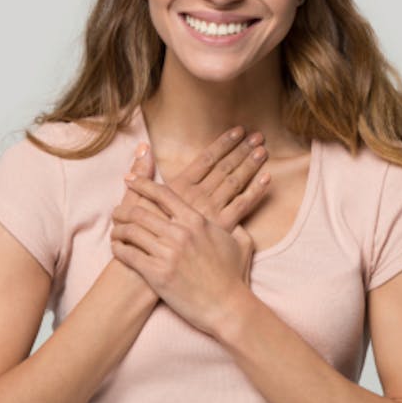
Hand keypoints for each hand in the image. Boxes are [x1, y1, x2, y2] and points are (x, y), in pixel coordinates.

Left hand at [110, 176, 255, 335]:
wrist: (228, 306)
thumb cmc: (234, 276)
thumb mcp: (239, 242)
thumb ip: (233, 224)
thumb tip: (233, 218)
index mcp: (196, 220)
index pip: (163, 194)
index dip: (143, 184)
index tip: (130, 180)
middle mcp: (180, 233)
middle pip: (140, 211)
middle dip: (123, 209)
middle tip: (116, 211)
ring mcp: (167, 254)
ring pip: (131, 231)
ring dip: (118, 229)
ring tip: (115, 231)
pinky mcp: (157, 274)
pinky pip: (128, 254)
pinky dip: (118, 249)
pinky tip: (117, 248)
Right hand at [115, 125, 270, 231]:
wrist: (146, 272)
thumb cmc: (137, 238)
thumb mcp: (134, 203)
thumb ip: (142, 173)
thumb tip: (144, 147)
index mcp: (180, 187)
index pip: (207, 158)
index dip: (224, 143)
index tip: (238, 130)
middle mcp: (197, 196)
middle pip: (225, 167)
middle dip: (242, 150)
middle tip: (258, 135)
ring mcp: (210, 212)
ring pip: (235, 182)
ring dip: (250, 164)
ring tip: (263, 149)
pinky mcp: (220, 229)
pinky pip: (242, 207)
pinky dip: (256, 192)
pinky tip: (267, 179)